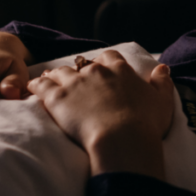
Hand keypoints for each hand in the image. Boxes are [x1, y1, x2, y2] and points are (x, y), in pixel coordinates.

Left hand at [28, 50, 173, 179]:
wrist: (122, 139)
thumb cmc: (145, 123)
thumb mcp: (163, 101)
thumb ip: (162, 82)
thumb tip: (163, 67)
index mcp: (121, 70)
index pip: (110, 57)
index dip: (105, 62)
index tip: (103, 69)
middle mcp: (96, 71)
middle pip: (83, 64)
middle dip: (80, 71)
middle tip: (77, 80)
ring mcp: (75, 83)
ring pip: (61, 72)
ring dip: (56, 75)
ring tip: (52, 80)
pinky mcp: (57, 98)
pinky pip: (41, 85)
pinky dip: (37, 84)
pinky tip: (33, 87)